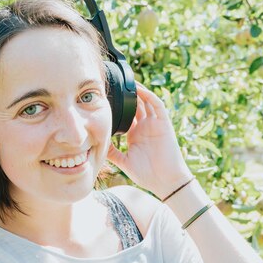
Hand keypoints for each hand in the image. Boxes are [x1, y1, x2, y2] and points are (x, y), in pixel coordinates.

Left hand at [107, 83, 192, 198]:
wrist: (165, 182)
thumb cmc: (147, 174)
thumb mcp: (124, 161)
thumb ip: (112, 152)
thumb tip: (97, 144)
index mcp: (135, 134)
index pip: (125, 115)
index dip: (117, 107)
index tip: (103, 99)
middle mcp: (144, 126)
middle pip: (135, 105)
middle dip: (126, 95)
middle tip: (113, 85)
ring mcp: (155, 124)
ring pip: (146, 101)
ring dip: (137, 91)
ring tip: (125, 81)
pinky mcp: (164, 124)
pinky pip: (157, 105)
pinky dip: (149, 96)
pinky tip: (139, 89)